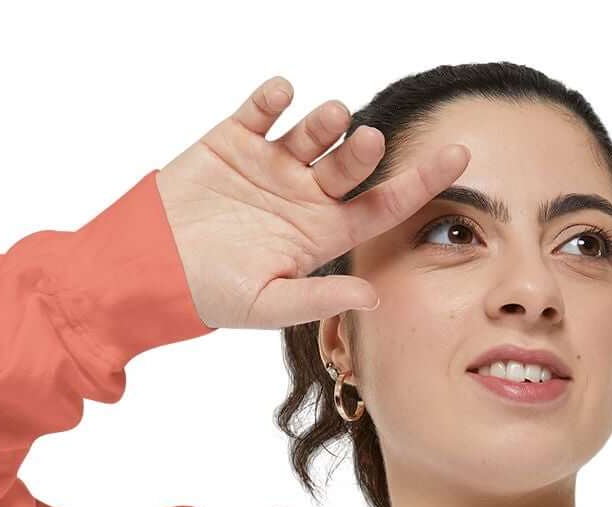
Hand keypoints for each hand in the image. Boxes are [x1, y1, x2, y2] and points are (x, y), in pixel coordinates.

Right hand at [154, 75, 469, 331]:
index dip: (421, 182)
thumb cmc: (211, 294)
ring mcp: (271, 164)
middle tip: (365, 141)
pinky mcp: (234, 139)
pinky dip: (274, 97)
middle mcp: (304, 195)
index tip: (461, 158)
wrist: (150, 267)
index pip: (383, 205)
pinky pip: (261, 108)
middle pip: (350, 165)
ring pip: (313, 131)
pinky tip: (280, 96)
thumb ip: (320, 297)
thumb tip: (374, 294)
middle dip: (362, 151)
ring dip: (325, 121)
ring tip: (330, 119)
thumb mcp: (269, 305)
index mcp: (321, 233)